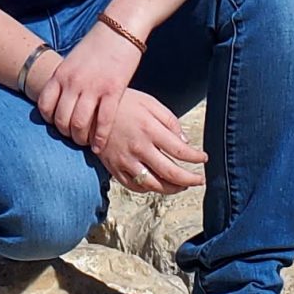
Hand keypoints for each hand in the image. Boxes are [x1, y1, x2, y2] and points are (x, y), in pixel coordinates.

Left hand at [34, 25, 142, 147]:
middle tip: (73, 138)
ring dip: (80, 139)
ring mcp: (92, 87)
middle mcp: (73, 83)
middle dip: (66, 134)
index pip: (44, 106)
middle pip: (61, 120)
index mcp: (61, 74)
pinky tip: (100, 146)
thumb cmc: (97, 44)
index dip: (49, 121)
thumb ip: (65, 78)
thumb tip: (60, 97)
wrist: (120, 28)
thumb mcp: (73, 60)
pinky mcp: (113, 91)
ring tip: (85, 142)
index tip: (57, 126)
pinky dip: (99, 138)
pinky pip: (102, 122)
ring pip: (79, 125)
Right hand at [92, 87, 207, 194]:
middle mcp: (139, 148)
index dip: (196, 158)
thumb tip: (184, 142)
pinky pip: (135, 187)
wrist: (89, 110)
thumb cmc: (123, 103)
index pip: (180, 151)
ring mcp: (126, 161)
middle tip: (199, 180)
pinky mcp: (114, 168)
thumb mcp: (150, 103)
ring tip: (182, 186)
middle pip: (171, 173)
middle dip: (190, 180)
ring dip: (172, 189)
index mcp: (150, 130)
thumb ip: (169, 121)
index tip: (204, 159)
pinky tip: (158, 185)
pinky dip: (149, 189)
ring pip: (154, 185)